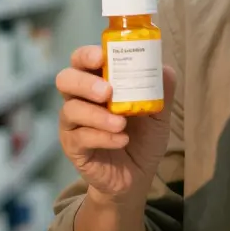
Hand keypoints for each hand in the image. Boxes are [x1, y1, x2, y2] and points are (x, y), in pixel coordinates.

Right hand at [56, 45, 177, 202]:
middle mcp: (79, 99)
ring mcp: (73, 124)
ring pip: (71, 110)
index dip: (87, 55)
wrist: (139, 175)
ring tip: (121, 123)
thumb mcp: (158, 114)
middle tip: (107, 91)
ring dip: (97, 115)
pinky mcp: (74, 148)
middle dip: (84, 82)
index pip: (82, 60)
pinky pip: (80, 138)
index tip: (102, 56)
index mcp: (97, 82)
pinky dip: (103, 137)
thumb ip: (161, 91)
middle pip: (65, 79)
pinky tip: (121, 140)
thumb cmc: (143, 137)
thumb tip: (164, 68)